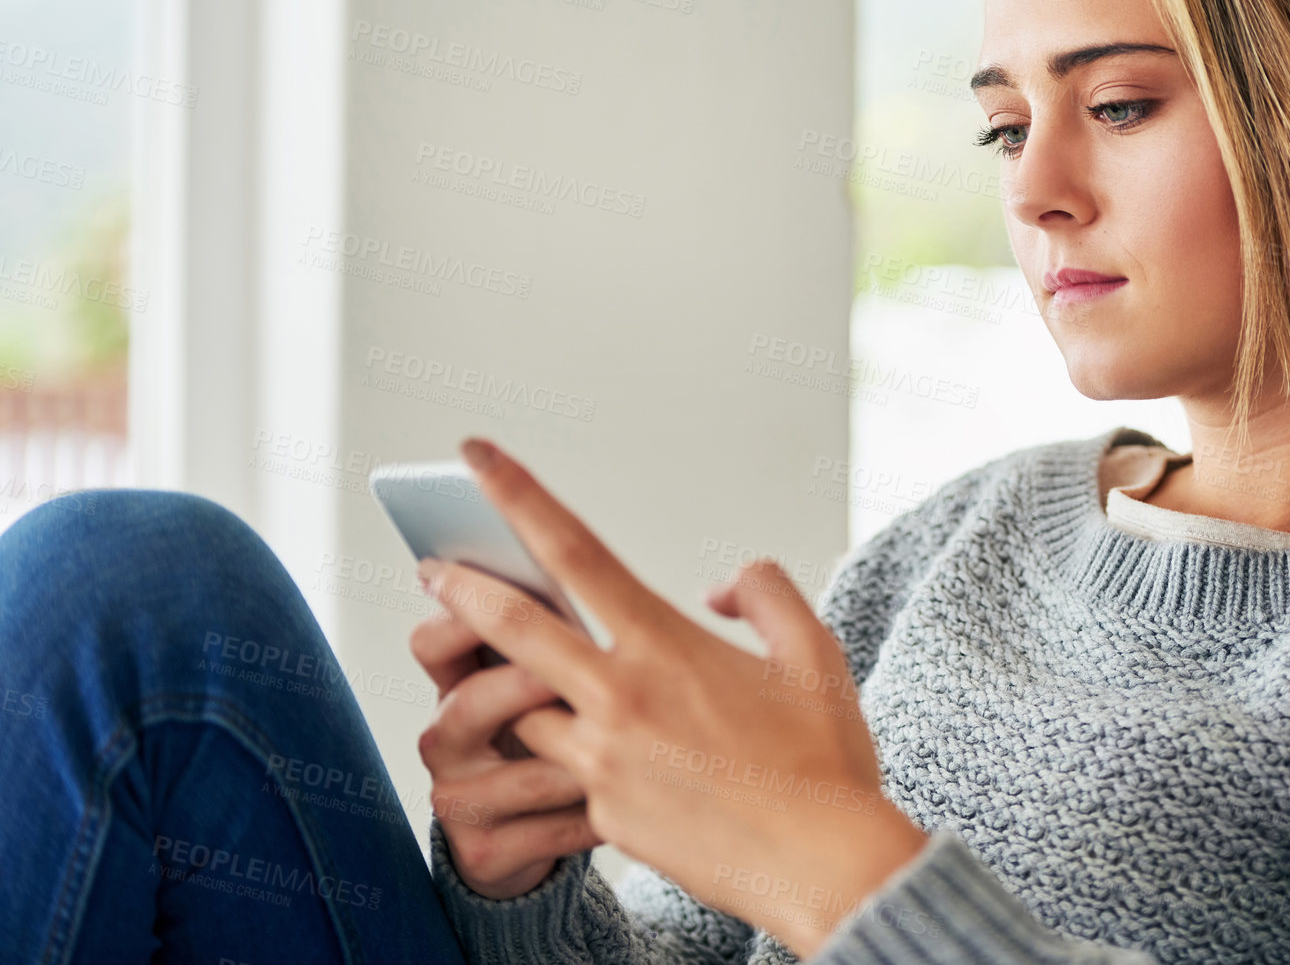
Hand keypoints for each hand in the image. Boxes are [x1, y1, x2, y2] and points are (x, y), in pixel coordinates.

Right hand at [409, 608, 601, 898]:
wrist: (538, 833)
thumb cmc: (556, 737)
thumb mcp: (544, 688)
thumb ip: (552, 645)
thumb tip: (590, 596)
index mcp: (455, 683)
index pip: (432, 642)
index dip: (463, 618)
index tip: (515, 595)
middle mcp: (445, 738)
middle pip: (467, 703)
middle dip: (523, 686)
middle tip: (573, 674)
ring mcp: (458, 798)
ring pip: (524, 774)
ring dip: (582, 763)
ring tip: (629, 749)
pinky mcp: (483, 852)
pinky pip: (550, 828)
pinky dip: (596, 814)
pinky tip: (626, 799)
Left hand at [419, 437, 929, 956]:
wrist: (826, 867)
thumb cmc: (825, 760)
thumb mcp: (813, 652)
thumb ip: (766, 592)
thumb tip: (718, 586)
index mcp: (665, 645)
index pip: (574, 551)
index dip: (517, 495)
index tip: (477, 457)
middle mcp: (620, 699)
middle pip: (510, 629)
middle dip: (461, 590)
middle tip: (430, 568)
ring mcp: (604, 762)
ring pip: (520, 710)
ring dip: (505, 685)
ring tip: (502, 671)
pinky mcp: (604, 816)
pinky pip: (566, 772)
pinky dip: (570, 752)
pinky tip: (605, 755)